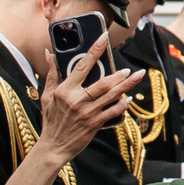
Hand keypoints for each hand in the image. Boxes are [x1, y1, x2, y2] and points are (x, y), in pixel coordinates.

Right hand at [15, 38, 140, 181]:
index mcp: (65, 90)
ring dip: (125, 86)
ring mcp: (87, 112)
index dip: (94, 50)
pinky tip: (128, 99)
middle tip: (129, 69)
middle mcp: (77, 100)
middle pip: (103, 83)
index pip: (82, 65)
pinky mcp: (94, 124)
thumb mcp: (47, 96)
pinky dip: (122, 105)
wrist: (53, 147)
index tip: (104, 37)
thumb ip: (51, 73)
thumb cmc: (51, 120)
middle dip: (119, 75)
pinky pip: (112, 112)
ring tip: (136, 77)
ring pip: (111, 96)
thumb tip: (50, 53)